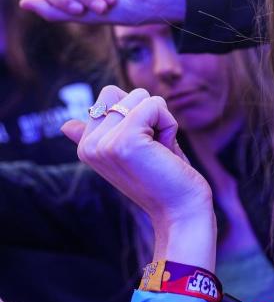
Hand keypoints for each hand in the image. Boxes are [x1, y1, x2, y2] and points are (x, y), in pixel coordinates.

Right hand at [63, 86, 213, 245]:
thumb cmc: (164, 178)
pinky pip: (154, 105)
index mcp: (85, 146)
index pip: (108, 96)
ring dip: (161, 119)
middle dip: (148, 112)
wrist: (181, 210)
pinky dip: (169, 123)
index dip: (137, 114)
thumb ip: (102, 135)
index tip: (145, 147)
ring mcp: (103, 143)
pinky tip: (166, 150)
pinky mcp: (124, 140)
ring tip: (160, 150)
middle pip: (120, 91)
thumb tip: (65, 126)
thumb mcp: (130, 151)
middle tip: (155, 147)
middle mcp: (88, 145)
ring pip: (140, 96)